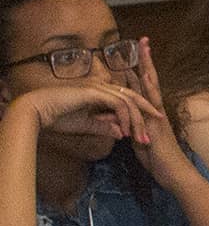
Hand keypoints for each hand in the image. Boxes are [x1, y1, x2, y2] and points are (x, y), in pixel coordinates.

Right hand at [6, 78, 161, 146]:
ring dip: (136, 121)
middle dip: (146, 116)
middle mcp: (102, 87)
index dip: (139, 114)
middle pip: (132, 99)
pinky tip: (126, 132)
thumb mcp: (86, 125)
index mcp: (100, 93)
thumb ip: (104, 126)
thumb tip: (121, 134)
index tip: (147, 131)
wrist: (36, 112)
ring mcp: (98, 87)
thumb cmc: (57, 117)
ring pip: (128, 102)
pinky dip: (124, 118)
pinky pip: (117, 104)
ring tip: (142, 139)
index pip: (127, 101)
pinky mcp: (94, 92)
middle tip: (154, 134)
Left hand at [117, 40, 196, 172]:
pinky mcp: (157, 122)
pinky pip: (152, 101)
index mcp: (150, 113)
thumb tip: (118, 121)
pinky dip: (149, 86)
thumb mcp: (138, 140)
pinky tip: (145, 73)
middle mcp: (156, 109)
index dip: (139, 69)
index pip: (142, 87)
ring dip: (147, 65)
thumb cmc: (158, 161)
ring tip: (144, 47)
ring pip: (151, 85)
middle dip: (145, 59)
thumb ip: (130, 128)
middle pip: (149, 79)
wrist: (175, 175)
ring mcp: (158, 114)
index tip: (135, 51)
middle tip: (142, 39)